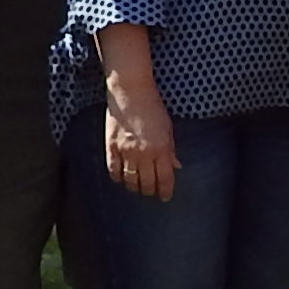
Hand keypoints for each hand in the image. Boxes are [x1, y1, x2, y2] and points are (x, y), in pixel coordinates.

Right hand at [101, 82, 178, 203]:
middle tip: (151, 192)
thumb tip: (176, 166)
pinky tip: (121, 178)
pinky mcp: (111, 147)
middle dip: (150, 191)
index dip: (165, 191)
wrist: (130, 91)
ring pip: (130, 180)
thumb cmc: (152, 106)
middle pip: (147, 183)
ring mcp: (126, 151)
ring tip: (137, 187)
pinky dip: (118, 178)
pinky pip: (114, 170)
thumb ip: (171, 149)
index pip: (165, 178)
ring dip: (134, 187)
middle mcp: (144, 153)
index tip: (165, 196)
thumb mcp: (168, 127)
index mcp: (161, 148)